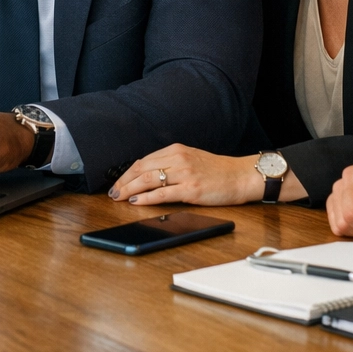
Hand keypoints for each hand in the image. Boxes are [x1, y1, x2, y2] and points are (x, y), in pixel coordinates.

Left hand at [109, 145, 271, 205]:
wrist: (240, 176)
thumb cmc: (217, 170)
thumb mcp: (191, 158)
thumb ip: (171, 163)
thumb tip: (147, 174)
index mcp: (176, 150)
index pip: (144, 160)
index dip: (127, 172)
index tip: (118, 182)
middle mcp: (178, 159)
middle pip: (142, 169)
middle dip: (123, 181)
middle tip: (112, 192)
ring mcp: (184, 173)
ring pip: (148, 180)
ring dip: (129, 189)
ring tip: (119, 197)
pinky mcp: (190, 189)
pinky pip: (162, 194)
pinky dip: (146, 198)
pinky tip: (136, 201)